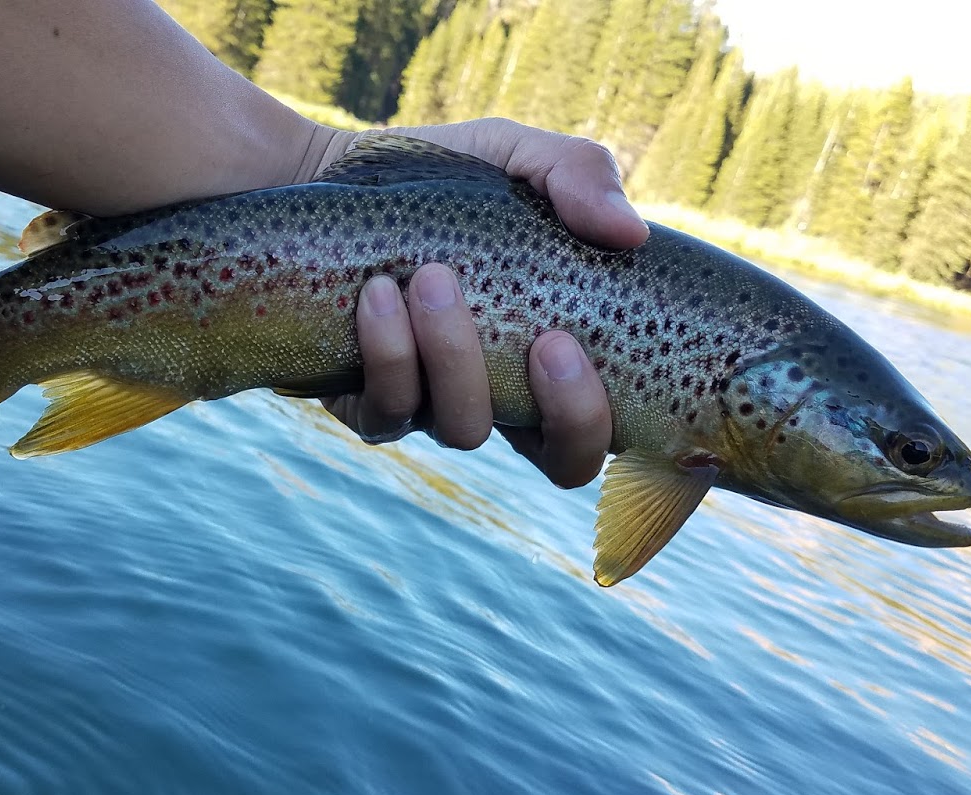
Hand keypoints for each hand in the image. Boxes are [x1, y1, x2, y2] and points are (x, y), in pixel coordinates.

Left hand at [313, 119, 647, 487]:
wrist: (339, 177)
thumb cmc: (447, 177)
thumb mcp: (520, 157)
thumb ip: (581, 176)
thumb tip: (631, 233)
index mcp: (557, 360)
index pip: (603, 432)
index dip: (599, 419)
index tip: (568, 342)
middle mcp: (506, 398)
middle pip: (563, 462)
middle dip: (563, 410)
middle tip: (545, 338)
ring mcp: (438, 408)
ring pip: (466, 430)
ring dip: (455, 356)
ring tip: (431, 277)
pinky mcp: (369, 405)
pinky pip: (388, 413)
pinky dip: (388, 354)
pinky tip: (377, 293)